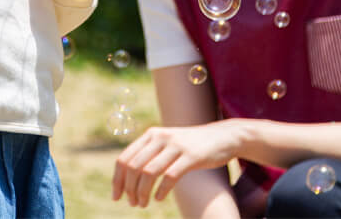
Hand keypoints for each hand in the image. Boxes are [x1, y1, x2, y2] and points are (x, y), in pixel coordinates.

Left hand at [112, 123, 235, 207]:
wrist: (223, 137)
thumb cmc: (192, 145)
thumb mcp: (167, 143)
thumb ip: (150, 153)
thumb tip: (128, 175)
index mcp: (151, 135)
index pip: (124, 158)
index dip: (117, 180)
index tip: (116, 197)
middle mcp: (160, 137)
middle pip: (134, 167)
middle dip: (129, 189)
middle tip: (132, 203)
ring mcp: (176, 145)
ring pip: (149, 172)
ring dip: (142, 193)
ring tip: (143, 204)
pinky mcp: (191, 156)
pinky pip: (169, 176)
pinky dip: (161, 191)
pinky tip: (159, 198)